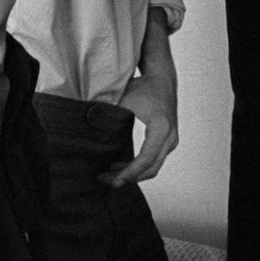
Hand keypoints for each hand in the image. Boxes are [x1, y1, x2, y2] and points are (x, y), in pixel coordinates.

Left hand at [103, 15, 177, 186]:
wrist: (162, 79)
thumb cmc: (143, 87)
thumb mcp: (124, 100)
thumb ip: (109, 117)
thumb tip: (88, 136)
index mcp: (161, 127)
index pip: (146, 159)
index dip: (129, 173)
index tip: (113, 180)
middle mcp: (170, 137)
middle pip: (151, 169)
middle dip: (127, 178)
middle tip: (105, 181)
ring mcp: (171, 141)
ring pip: (152, 167)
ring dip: (131, 174)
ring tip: (107, 175)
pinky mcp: (167, 141)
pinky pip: (153, 161)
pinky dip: (137, 167)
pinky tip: (118, 167)